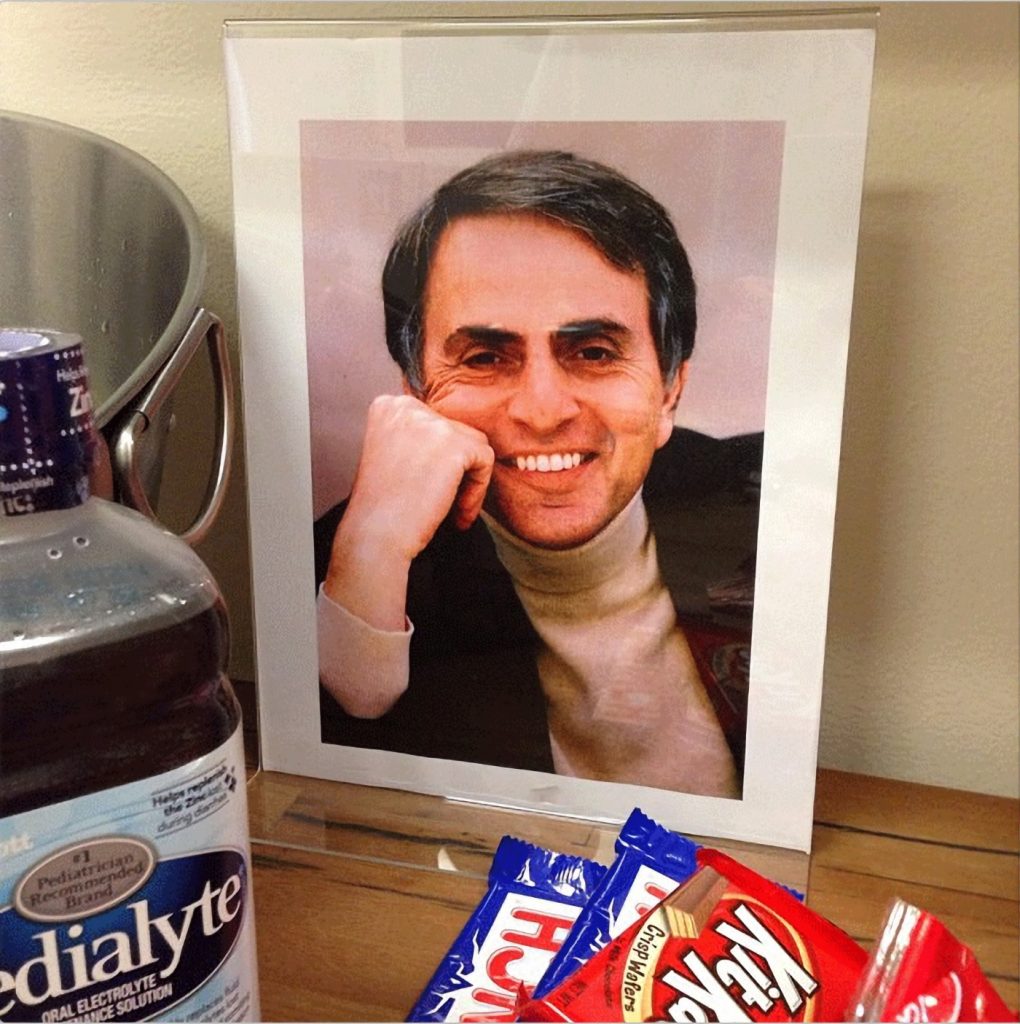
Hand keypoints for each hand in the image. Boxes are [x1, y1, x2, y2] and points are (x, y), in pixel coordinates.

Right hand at [322, 395, 493, 628]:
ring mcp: (430, 422)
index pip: (434, 424)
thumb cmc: (382, 507)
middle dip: (457, 472)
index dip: (440, 461)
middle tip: (445, 506)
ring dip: (469, 481)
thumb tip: (455, 443)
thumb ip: (418, 440)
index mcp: (388, 406)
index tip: (430, 489)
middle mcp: (407, 406)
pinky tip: (459, 515)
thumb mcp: (391, 456)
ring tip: (453, 512)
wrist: (375, 535)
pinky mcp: (454, 444)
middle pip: (456, 432)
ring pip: (475, 446)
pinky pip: (485, 461)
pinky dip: (478, 490)